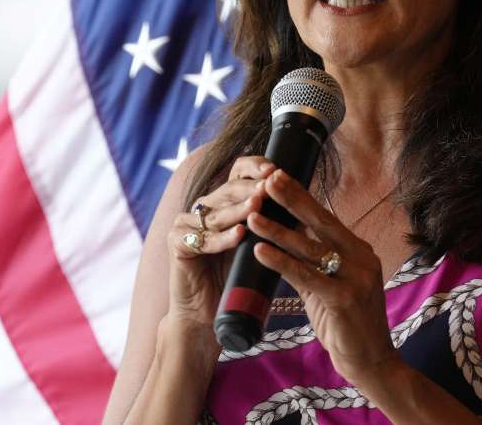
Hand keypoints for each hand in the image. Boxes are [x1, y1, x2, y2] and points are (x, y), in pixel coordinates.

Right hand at [165, 156, 273, 332]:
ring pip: (216, 214)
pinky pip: (202, 239)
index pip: (237, 175)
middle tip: (269, 185)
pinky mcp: (177, 244)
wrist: (209, 313)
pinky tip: (240, 235)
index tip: (276, 169)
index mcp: (222, 203)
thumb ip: (273, 221)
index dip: (254, 168)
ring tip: (258, 204)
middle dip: (250, 188)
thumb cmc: (239, 279)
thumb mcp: (259, 244)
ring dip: (238, 210)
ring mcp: (186, 224)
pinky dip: (222, 239)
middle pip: (227, 191)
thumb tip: (304, 200)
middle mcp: (202, 209)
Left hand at [248, 169, 402, 386]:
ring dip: (277, 230)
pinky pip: (306, 275)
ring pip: (309, 248)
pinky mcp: (344, 298)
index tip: (278, 176)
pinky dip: (281, 262)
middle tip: (267, 179)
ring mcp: (356, 277)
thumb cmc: (346, 323)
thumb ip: (311, 263)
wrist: (371, 362)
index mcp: (358, 250)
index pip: (325, 217)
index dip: (301, 196)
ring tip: (252, 216)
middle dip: (292, 199)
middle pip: (320, 222)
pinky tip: (260, 252)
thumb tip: (284, 239)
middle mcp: (361, 258)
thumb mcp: (328, 286)